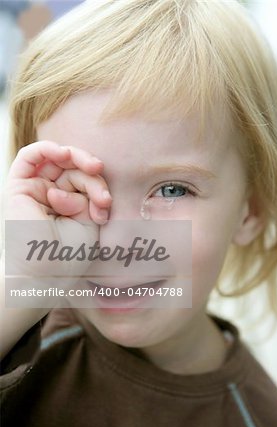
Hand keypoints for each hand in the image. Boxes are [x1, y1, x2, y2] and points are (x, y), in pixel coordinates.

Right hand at [2, 141, 111, 305]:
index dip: (98, 187)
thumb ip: (88, 195)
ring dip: (78, 158)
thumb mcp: (89, 221)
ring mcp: (34, 189)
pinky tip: (64, 153)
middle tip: (103, 193)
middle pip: (73, 169)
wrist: (45, 273)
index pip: (84, 181)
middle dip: (93, 177)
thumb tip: (82, 176)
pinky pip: (29, 157)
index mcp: (67, 203)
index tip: (105, 206)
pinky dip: (47, 149)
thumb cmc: (68, 254)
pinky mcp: (18, 187)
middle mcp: (50, 194)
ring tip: (94, 167)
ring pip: (57, 160)